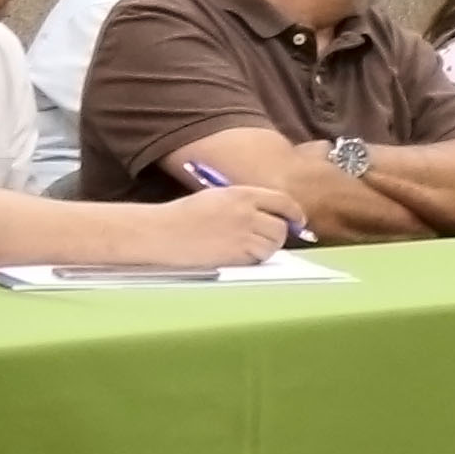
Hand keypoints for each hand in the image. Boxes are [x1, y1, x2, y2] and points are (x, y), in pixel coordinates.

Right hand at [131, 185, 299, 264]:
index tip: (296, 220)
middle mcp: (246, 213)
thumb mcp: (216, 197)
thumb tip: (269, 214)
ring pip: (273, 244)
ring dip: (269, 248)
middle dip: (281, 233)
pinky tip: (242, 257)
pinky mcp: (233, 255)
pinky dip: (256, 259)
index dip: (294, 213)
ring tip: (254, 249)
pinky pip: (258, 258)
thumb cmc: (183, 215)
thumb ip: (244, 203)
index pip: (283, 202)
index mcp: (242, 194)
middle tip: (271, 239)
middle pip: (281, 226)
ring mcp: (241, 234)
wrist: (158, 232)